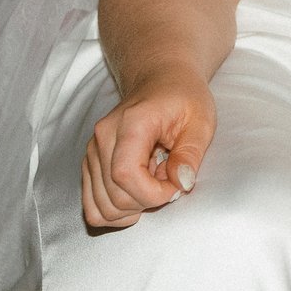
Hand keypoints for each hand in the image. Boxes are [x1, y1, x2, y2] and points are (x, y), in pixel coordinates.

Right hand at [81, 68, 214, 228]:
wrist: (160, 80)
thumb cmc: (183, 98)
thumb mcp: (201, 121)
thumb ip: (191, 154)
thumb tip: (182, 184)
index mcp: (131, 123)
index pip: (125, 175)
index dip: (153, 194)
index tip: (177, 186)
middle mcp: (103, 137)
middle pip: (113, 196)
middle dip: (147, 202)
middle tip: (170, 182)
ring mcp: (91, 152)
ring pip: (100, 207)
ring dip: (132, 208)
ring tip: (153, 183)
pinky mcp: (90, 164)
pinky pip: (92, 206)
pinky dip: (116, 210)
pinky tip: (137, 193)